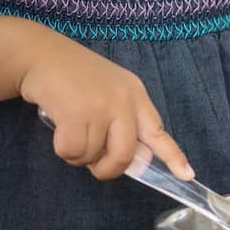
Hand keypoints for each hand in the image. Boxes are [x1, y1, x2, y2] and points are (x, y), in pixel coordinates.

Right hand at [19, 31, 194, 181]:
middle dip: (106, 169)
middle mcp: (123, 100)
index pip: (158, 131)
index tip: (187, 175)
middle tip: (91, 160)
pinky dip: (62, 148)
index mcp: (135, 95)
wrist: (42, 54)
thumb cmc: (74, 78)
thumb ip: (124, 123)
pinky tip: (59, 125)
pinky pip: (72, 152)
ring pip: (93, 157)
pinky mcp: (77, 112)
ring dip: (77, 153)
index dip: (172, 156)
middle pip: (125, 156)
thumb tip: (135, 161)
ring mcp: (101, 105)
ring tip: (69, 125)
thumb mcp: (109, 92)